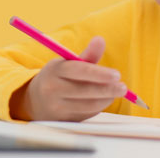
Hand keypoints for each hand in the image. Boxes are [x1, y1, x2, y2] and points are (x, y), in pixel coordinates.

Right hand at [9, 36, 126, 120]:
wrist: (36, 100)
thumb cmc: (59, 77)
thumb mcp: (68, 63)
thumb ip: (87, 54)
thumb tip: (100, 39)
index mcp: (55, 70)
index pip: (79, 71)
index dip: (99, 73)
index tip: (117, 75)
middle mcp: (53, 89)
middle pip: (85, 90)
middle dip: (107, 89)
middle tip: (123, 87)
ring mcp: (57, 107)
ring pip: (88, 105)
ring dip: (106, 99)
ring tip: (116, 92)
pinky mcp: (63, 120)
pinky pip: (86, 114)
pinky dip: (98, 107)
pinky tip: (104, 100)